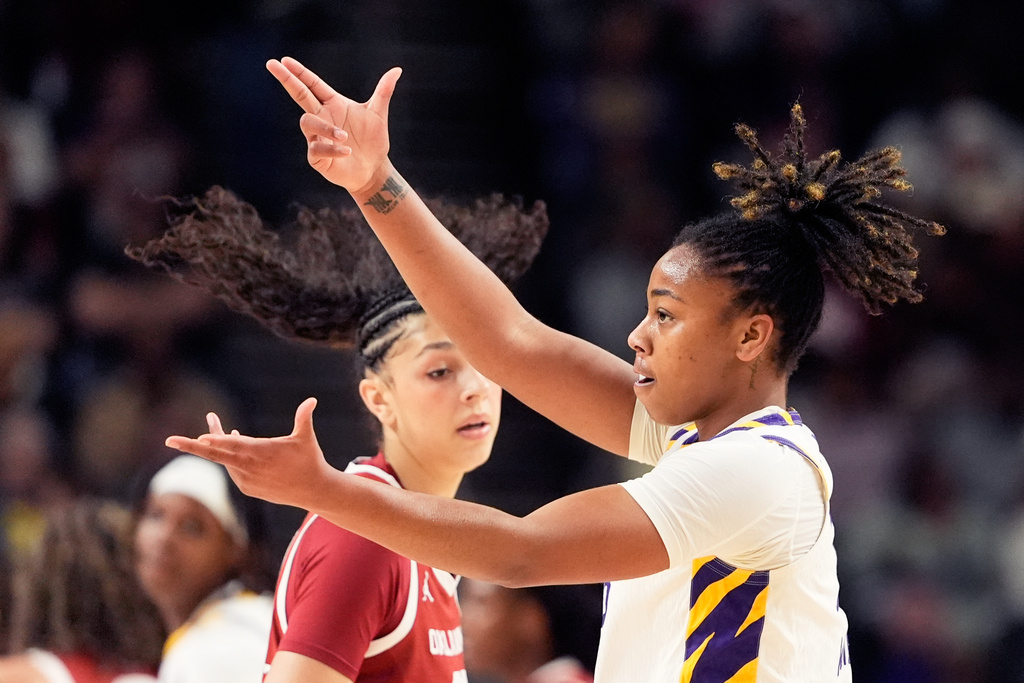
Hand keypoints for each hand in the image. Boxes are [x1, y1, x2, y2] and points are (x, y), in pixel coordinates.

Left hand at [165, 397, 331, 509]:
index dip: (217, 440)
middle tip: (170, 440)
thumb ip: (304, 418)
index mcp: (262, 452)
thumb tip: (312, 399)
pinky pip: (233, 470)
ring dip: (217, 447)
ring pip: (225, 460)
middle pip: (215, 455)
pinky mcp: (248, 488)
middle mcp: (250, 468)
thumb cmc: (310, 460)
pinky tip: (232, 446)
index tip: (201, 438)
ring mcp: (247, 480)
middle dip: (190, 447)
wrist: (314, 491)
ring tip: (209, 435)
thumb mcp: (306, 438)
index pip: (234, 445)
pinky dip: (229, 458)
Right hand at [267, 56, 401, 193]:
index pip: (312, 84)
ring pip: (307, 122)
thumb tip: (397, 70)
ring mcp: (316, 137)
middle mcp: (321, 118)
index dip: (299, 72)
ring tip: (345, 136)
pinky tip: (347, 151)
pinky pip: (317, 149)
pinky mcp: (317, 157)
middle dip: (287, 80)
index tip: (284, 60)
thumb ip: (384, 91)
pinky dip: (332, 148)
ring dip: (325, 127)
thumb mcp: (378, 114)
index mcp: (332, 104)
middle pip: (299, 95)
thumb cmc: (373, 141)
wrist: (374, 169)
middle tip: (272, 65)